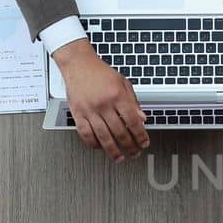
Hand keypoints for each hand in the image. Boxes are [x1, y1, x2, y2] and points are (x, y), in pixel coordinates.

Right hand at [52, 39, 149, 161]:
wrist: (79, 64)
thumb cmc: (100, 73)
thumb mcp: (123, 83)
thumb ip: (133, 102)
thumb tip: (142, 119)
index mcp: (117, 95)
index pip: (133, 121)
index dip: (140, 135)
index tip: (144, 143)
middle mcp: (104, 104)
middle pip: (119, 131)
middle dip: (129, 146)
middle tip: (135, 153)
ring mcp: (89, 110)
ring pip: (103, 136)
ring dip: (113, 150)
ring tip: (120, 158)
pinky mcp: (77, 113)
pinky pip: (85, 133)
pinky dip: (93, 143)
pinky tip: (100, 147)